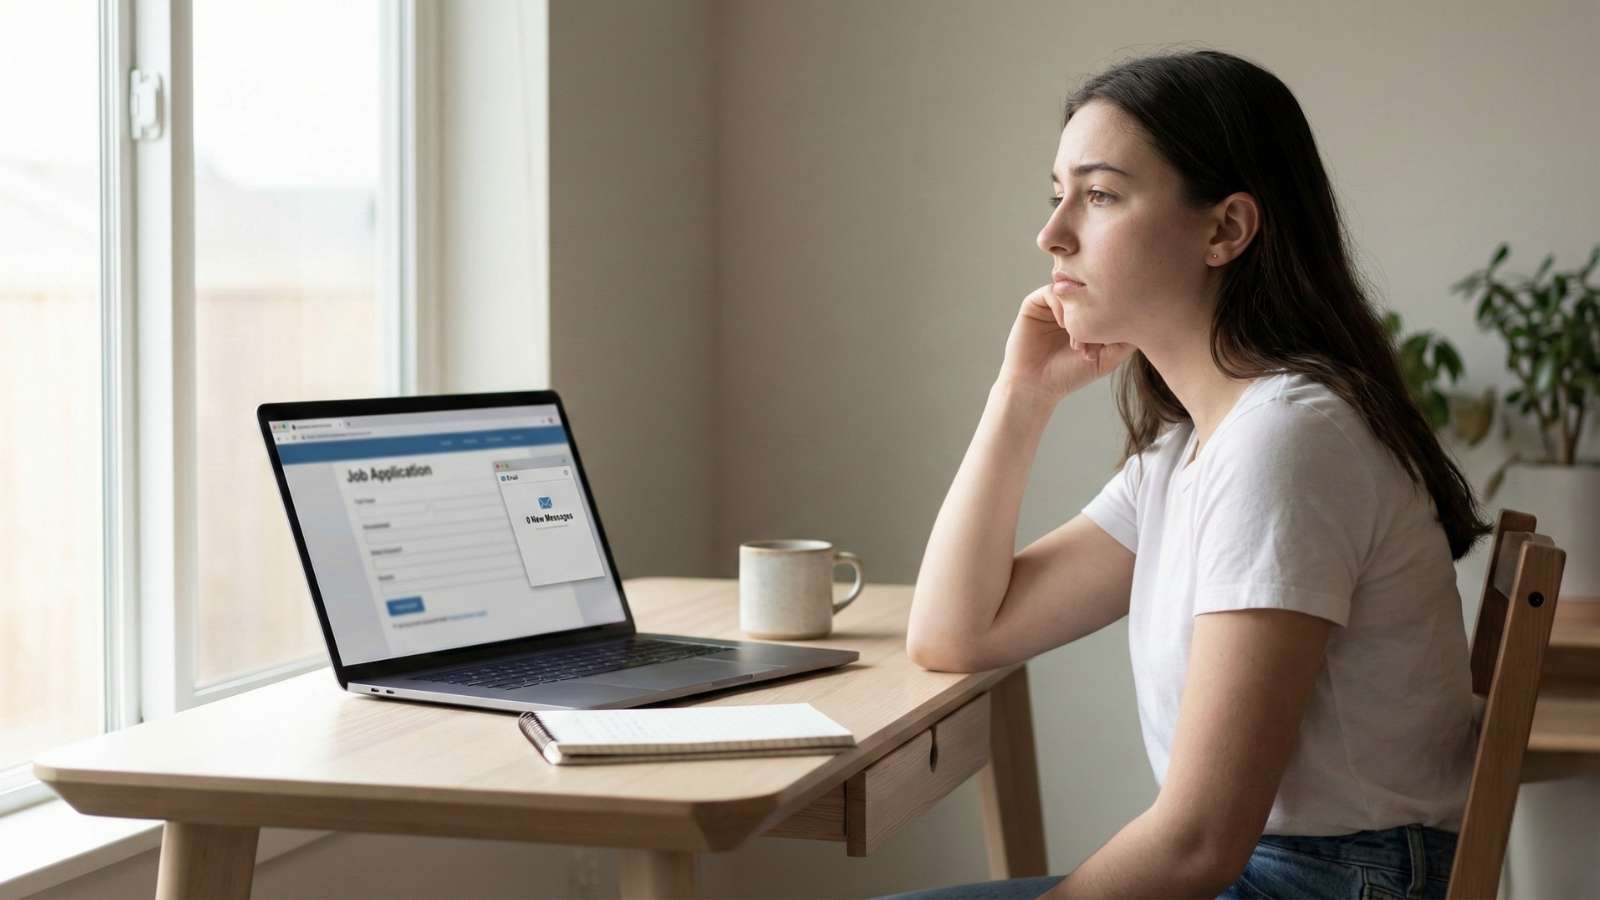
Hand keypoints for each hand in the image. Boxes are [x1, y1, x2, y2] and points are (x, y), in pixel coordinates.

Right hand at [996, 283, 1135, 399]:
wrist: (1037, 385)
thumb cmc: (1071, 373)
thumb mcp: (1108, 358)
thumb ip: (1126, 339)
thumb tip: (1145, 315)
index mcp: (1092, 313)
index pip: (1110, 296)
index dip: (1115, 312)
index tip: (1111, 341)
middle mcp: (1074, 304)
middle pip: (1093, 288)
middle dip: (1097, 311)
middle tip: (1094, 340)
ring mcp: (1055, 302)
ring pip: (1073, 289)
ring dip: (1078, 312)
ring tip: (1077, 342)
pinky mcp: (1035, 303)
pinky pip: (1052, 291)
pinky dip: (1061, 308)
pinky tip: (1063, 328)